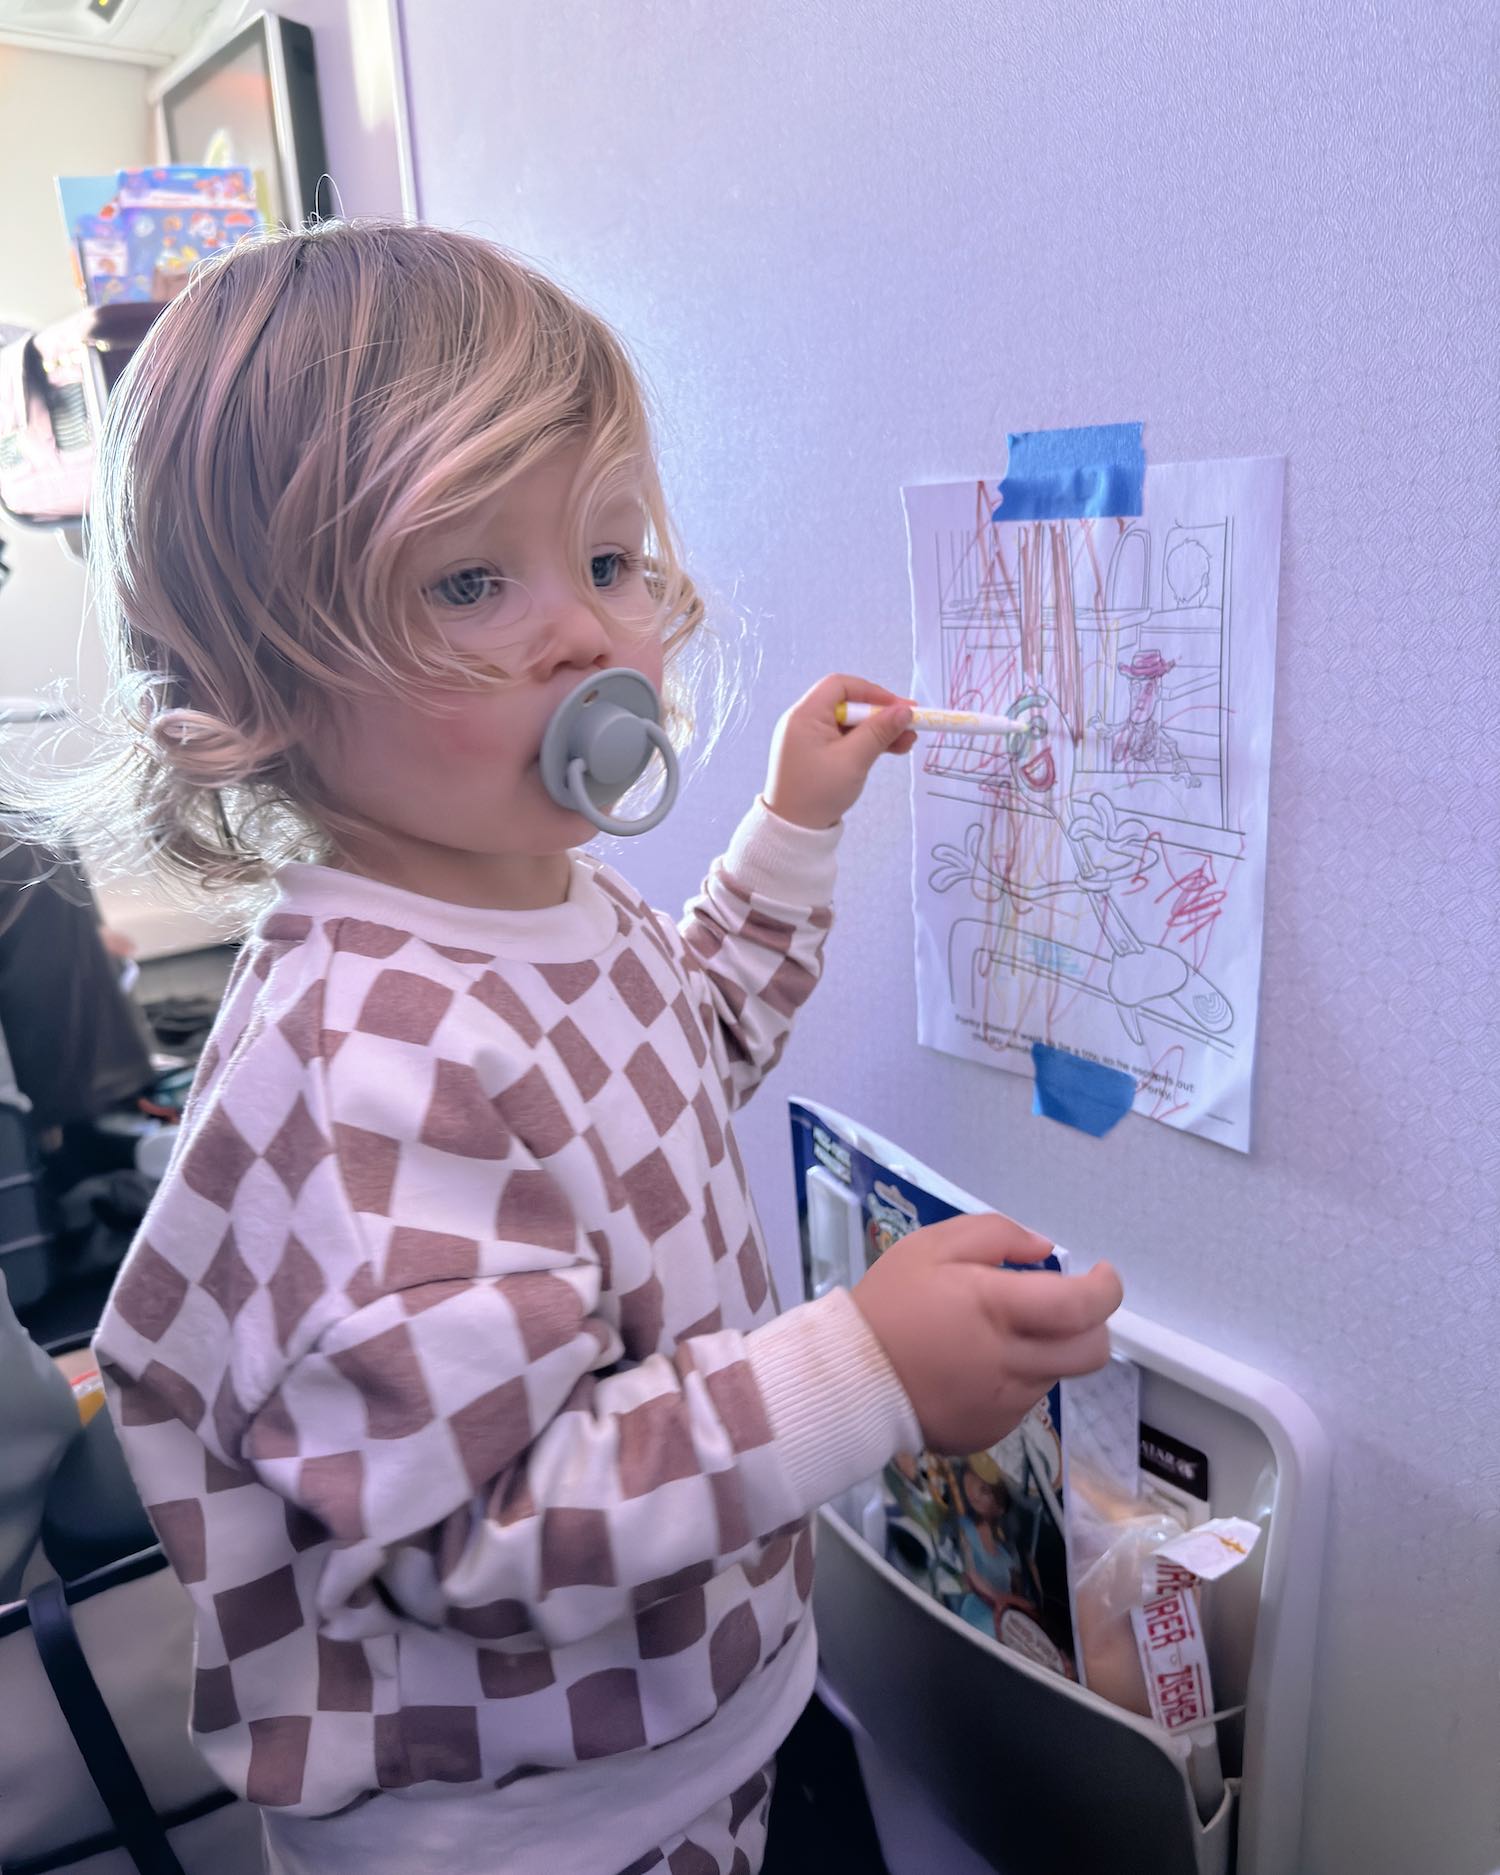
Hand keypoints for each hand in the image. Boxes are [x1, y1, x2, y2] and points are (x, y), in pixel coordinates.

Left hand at [764, 674, 916, 829]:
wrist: (792, 830)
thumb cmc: (817, 794)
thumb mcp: (853, 760)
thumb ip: (879, 732)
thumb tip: (904, 711)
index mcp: (805, 715)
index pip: (840, 686)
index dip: (872, 692)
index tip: (899, 707)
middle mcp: (804, 721)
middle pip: (848, 704)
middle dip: (880, 714)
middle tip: (910, 725)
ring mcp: (810, 738)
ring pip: (850, 723)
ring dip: (878, 730)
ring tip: (907, 742)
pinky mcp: (816, 754)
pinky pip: (845, 739)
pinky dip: (866, 742)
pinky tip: (891, 748)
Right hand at [852, 1213, 1122, 1455]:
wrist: (846, 1379)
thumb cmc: (890, 1303)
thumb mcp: (931, 1246)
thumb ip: (995, 1235)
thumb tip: (1044, 1251)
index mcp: (998, 1310)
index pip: (1082, 1307)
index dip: (1106, 1289)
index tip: (1100, 1274)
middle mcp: (1011, 1363)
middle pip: (1091, 1352)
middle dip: (1091, 1324)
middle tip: (1063, 1307)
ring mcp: (1004, 1405)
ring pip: (1055, 1375)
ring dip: (1045, 1350)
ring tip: (994, 1335)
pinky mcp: (990, 1432)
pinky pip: (1023, 1403)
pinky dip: (1015, 1379)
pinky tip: (973, 1368)